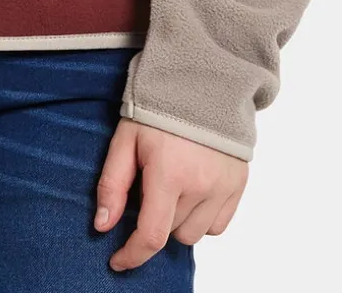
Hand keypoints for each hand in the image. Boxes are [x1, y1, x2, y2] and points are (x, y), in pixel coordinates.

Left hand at [93, 118, 247, 271]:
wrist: (203, 79)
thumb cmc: (159, 106)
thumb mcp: (126, 138)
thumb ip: (113, 184)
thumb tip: (103, 226)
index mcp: (169, 174)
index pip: (151, 235)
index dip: (132, 255)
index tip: (118, 261)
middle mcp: (201, 186)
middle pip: (170, 233)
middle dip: (154, 218)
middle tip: (150, 186)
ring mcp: (223, 187)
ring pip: (194, 234)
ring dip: (178, 221)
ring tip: (172, 186)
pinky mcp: (238, 185)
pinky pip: (218, 225)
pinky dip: (202, 218)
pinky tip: (192, 191)